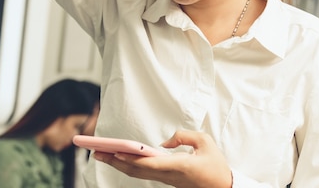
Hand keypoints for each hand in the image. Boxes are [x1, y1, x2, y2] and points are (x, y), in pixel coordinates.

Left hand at [93, 130, 232, 187]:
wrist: (223, 187)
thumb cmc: (215, 164)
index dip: (132, 158)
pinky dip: (129, 166)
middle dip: (115, 161)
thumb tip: (164, 143)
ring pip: (137, 173)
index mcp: (179, 166)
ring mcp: (166, 180)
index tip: (116, 152)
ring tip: (102, 154)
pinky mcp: (166, 180)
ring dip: (118, 164)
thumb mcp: (205, 141)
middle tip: (96, 152)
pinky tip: (119, 160)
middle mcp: (169, 175)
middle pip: (137, 170)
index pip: (150, 163)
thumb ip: (183, 136)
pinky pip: (143, 173)